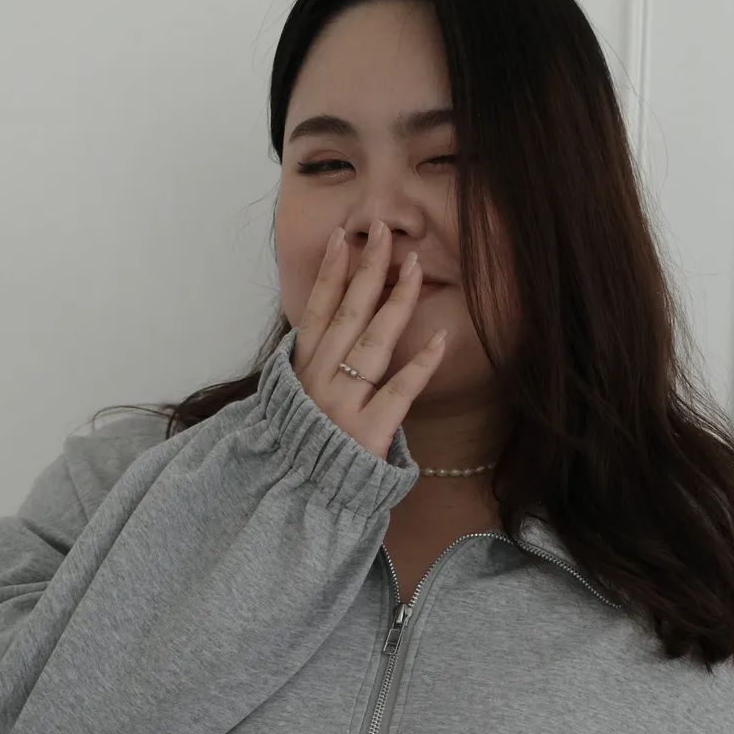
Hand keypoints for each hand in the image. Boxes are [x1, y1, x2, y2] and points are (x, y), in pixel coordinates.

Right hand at [292, 216, 448, 460]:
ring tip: (416, 267)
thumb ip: (308, 373)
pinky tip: (442, 339)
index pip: (317, 312)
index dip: (331, 273)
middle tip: (384, 231)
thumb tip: (327, 337)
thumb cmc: (299, 454)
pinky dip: (421, 366)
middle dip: (367, 269)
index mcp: (301, 374)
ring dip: (396, 301)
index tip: (345, 238)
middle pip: (347, 316)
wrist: (293, 502)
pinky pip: (399, 392)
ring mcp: (342, 406)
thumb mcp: (291, 407)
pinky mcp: (367, 433)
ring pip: (373, 343)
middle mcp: (319, 383)